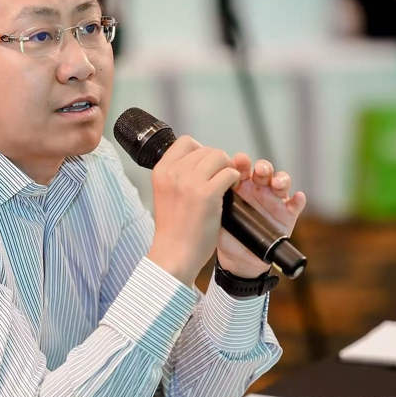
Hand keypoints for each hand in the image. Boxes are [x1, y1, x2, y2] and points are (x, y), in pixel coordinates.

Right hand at [147, 136, 241, 285]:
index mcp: (161, 170)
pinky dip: (234, 180)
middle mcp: (174, 172)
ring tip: (225, 184)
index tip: (205, 166)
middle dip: (217, 162)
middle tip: (219, 178)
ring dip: (227, 168)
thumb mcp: (165, 193)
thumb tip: (200, 161)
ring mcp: (190, 182)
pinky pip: (230, 173)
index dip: (200, 151)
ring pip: (219, 157)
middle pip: (206, 149)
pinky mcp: (207, 194)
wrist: (174, 254)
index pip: (185, 142)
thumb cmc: (173, 229)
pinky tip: (229, 192)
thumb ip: (177, 175)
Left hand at [216, 156, 306, 278]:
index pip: (243, 167)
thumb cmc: (227, 234)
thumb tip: (207, 190)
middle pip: (264, 170)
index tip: (238, 161)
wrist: (240, 259)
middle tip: (259, 171)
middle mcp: (259, 189)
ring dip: (281, 179)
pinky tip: (297, 198)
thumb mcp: (218, 218)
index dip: (242, 162)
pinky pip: (296, 204)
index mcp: (241, 185)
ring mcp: (274, 200)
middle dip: (263, 167)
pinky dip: (298, 199)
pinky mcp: (287, 214)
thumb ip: (214, 204)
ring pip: (282, 182)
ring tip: (277, 184)